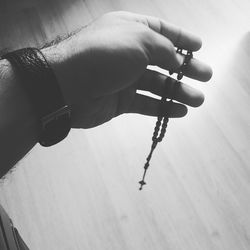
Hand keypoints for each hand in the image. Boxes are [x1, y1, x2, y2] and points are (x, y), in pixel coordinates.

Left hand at [43, 11, 211, 127]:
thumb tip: (178, 61)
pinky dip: (162, 107)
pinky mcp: (120, 101)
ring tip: (198, 100)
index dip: (181, 39)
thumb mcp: (140, 41)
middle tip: (206, 76)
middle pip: (163, 61)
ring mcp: (124, 79)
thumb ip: (164, 50)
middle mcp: (128, 53)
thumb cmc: (105, 55)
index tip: (199, 47)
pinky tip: (179, 111)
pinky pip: (146, 103)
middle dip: (186, 69)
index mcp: (131, 30)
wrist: (69, 86)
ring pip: (157, 85)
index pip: (161, 31)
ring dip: (178, 92)